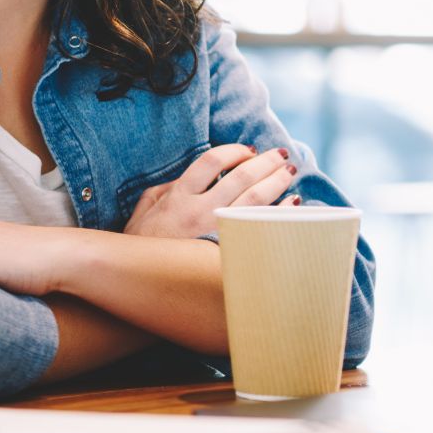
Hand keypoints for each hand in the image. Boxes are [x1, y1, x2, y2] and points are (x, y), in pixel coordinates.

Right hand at [124, 144, 298, 239]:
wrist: (140, 282)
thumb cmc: (142, 243)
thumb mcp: (147, 206)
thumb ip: (169, 186)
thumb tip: (195, 175)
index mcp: (179, 197)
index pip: (213, 161)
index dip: (234, 151)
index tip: (249, 149)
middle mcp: (200, 212)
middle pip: (242, 177)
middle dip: (266, 162)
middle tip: (281, 154)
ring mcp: (216, 233)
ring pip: (255, 200)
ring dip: (277, 181)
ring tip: (290, 171)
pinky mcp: (228, 252)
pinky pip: (261, 228)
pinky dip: (280, 212)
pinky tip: (292, 202)